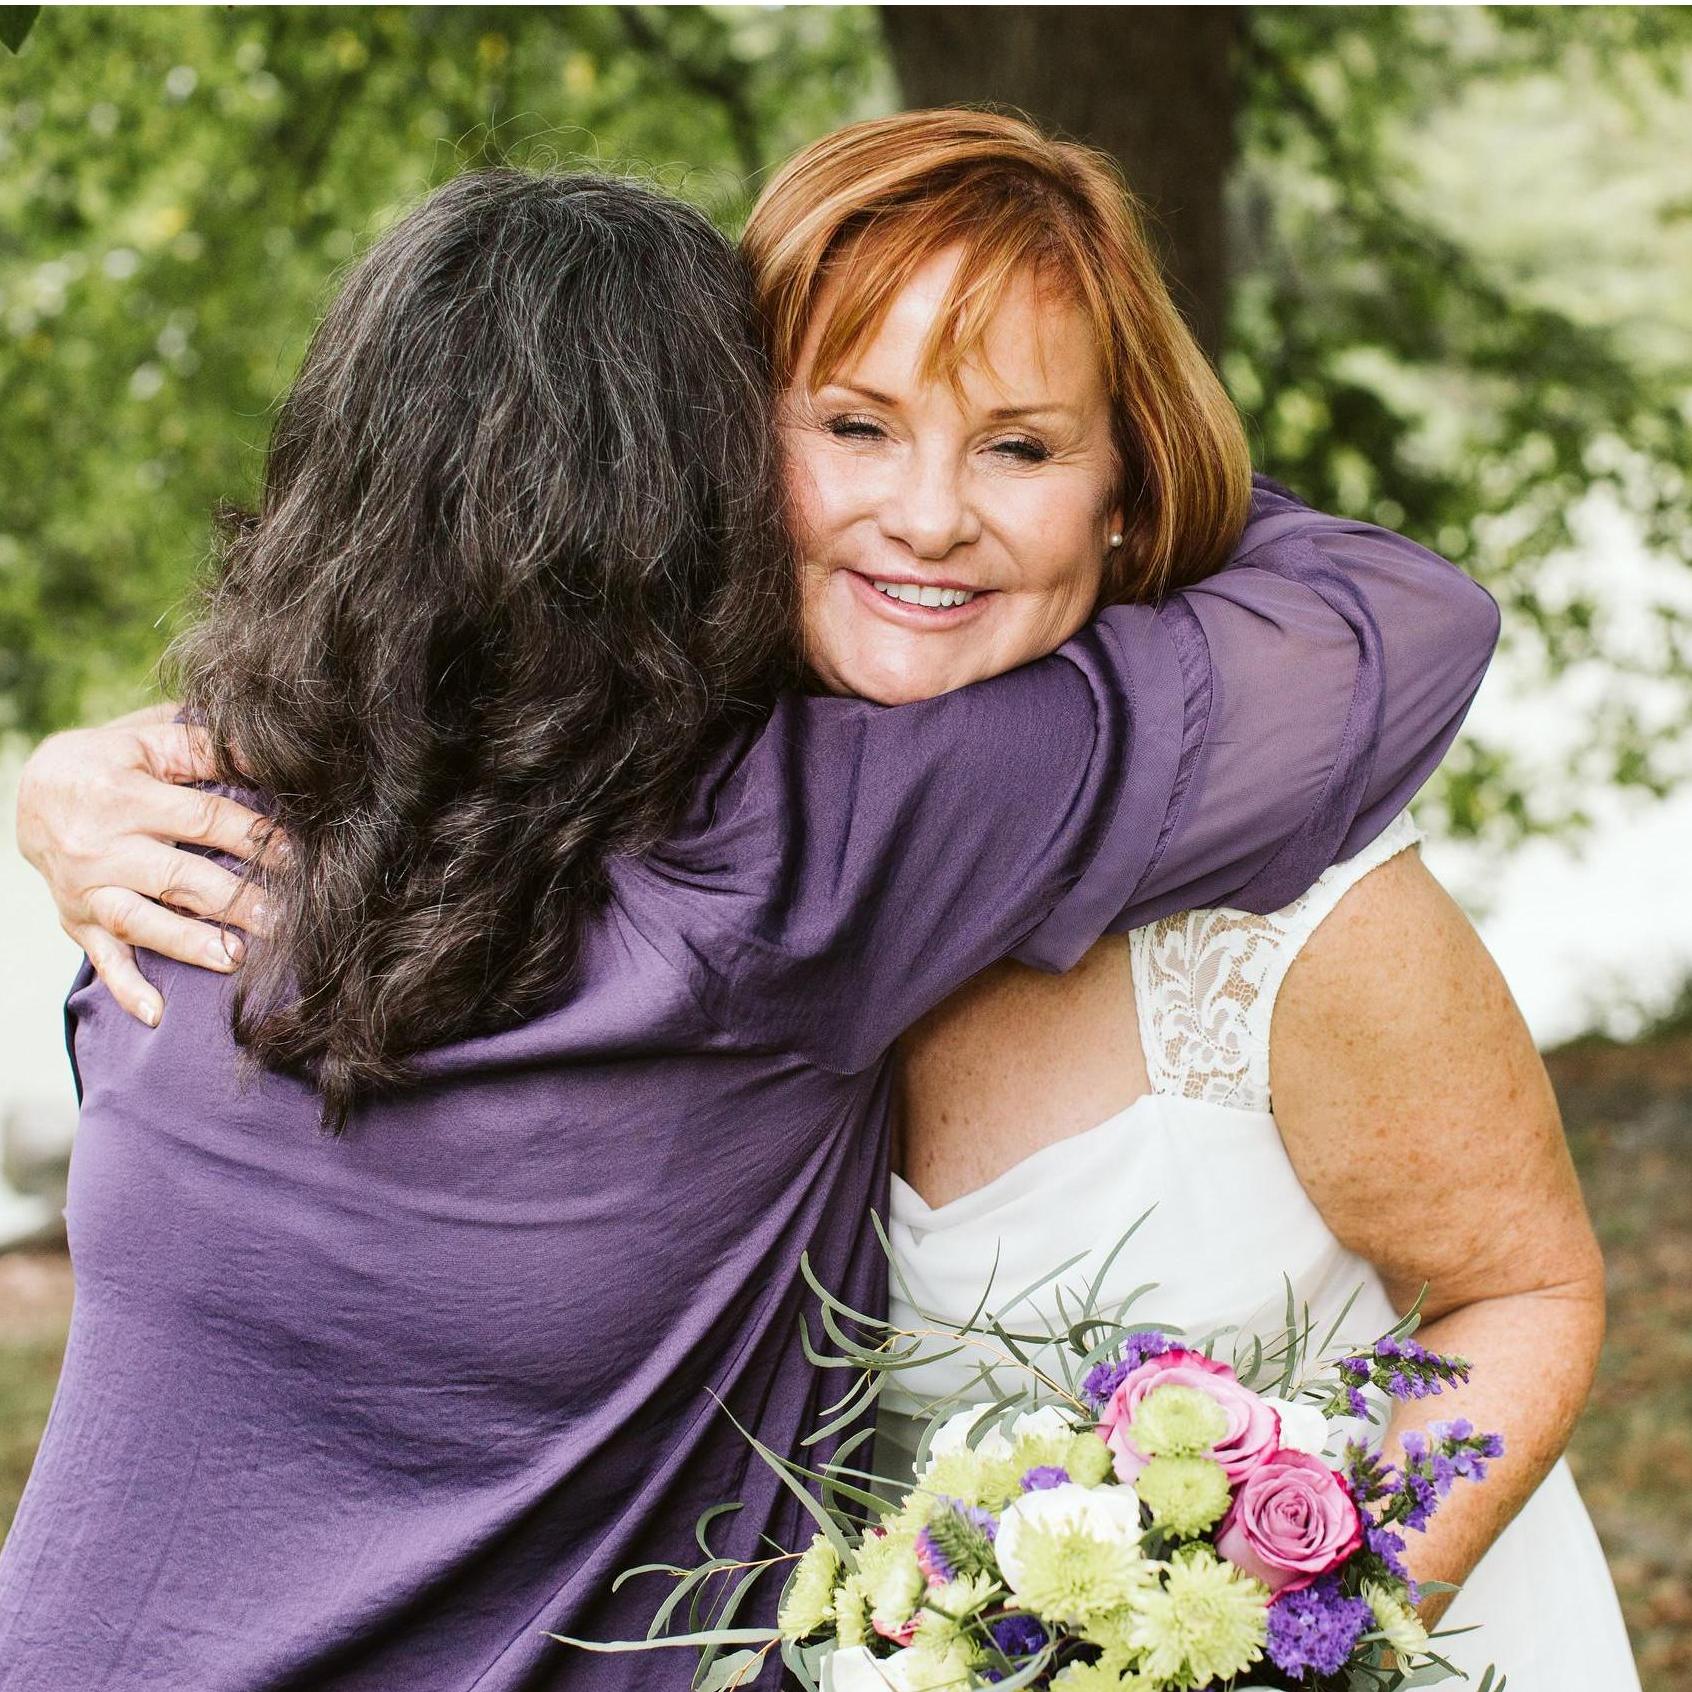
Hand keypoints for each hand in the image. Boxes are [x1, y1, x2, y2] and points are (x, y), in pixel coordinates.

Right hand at [15, 703, 273, 1026]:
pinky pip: (103, 959)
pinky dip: (127, 989)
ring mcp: (88, 889)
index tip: (296, 857)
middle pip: (179, 877)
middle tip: (284, 920)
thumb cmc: (110, 763)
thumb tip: (267, 752)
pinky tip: (157, 1014)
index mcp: (123, 795)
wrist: (32, 793)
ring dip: (190, 944)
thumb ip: (202, 748)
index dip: (252, 837)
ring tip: (235, 959)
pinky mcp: (78, 920)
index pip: (201, 819)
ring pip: (142, 921)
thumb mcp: (146, 742)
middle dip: (235, 900)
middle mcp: (101, 846)